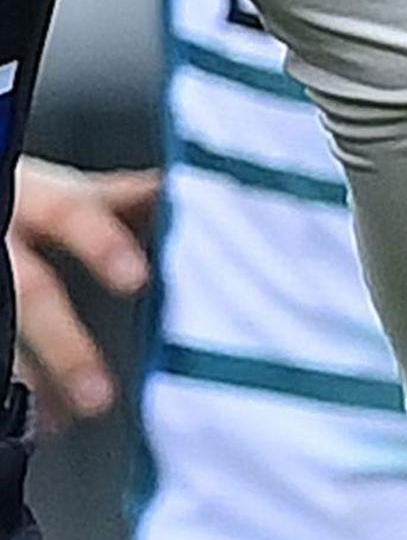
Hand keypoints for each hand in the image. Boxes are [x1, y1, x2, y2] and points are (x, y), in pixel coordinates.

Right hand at [11, 159, 157, 427]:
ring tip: (73, 418)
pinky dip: (23, 389)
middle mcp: (5, 244)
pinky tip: (48, 419)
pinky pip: (2, 355)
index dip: (102, 245)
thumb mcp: (68, 192)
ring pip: (7, 335)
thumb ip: (123, 195)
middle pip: (32, 294)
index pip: (72, 215)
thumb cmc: (28, 205)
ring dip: (39, 380)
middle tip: (99, 395)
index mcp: (38, 200)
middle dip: (66, 347)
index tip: (137, 279)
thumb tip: (186, 189)